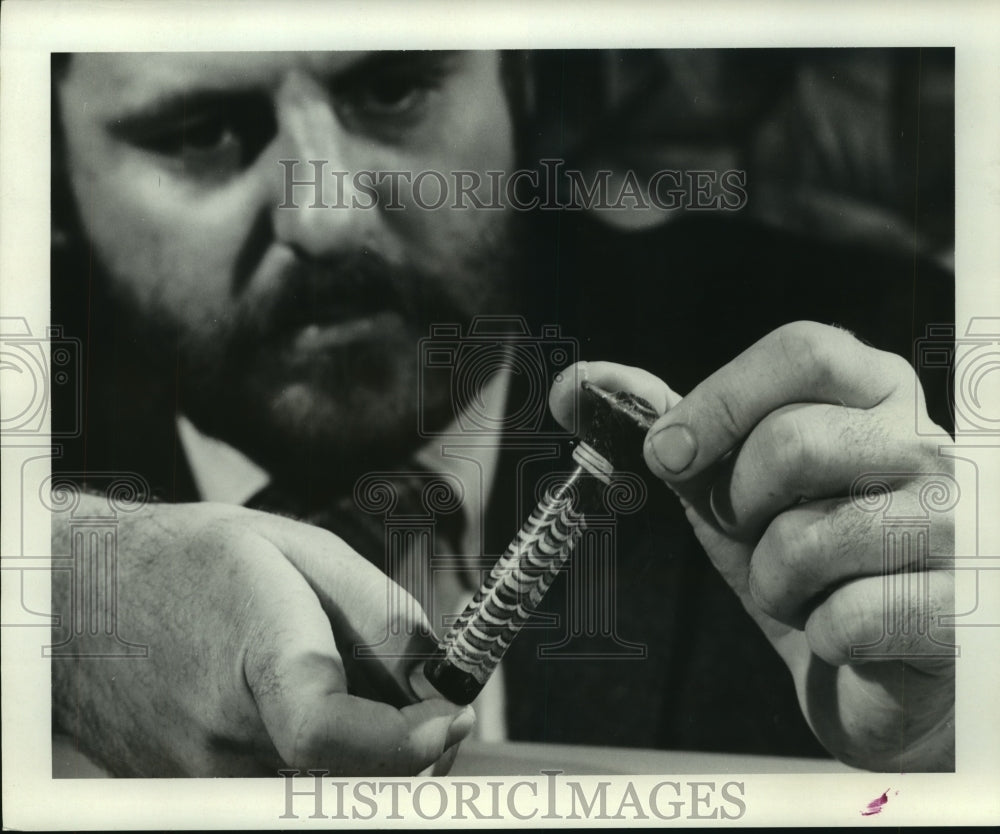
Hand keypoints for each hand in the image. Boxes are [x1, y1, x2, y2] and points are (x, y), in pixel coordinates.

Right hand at [50, 498, 474, 775]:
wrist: (85, 600)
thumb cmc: (197, 562)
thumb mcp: (304, 551)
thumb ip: (382, 618)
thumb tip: (440, 683)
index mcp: (256, 651)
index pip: (324, 729)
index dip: (402, 740)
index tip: (451, 718)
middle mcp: (223, 732)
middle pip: (348, 772)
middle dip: (408, 746)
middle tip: (427, 701)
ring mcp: (202, 776)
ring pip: (322, 786)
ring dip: (362, 750)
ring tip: (335, 682)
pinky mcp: (194, 795)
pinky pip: (285, 787)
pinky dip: (319, 758)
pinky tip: (298, 704)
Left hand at [550, 322, 954, 770]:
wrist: (865, 664)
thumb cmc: (798, 555)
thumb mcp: (726, 482)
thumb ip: (664, 425)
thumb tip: (572, 384)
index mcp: (874, 392)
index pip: (803, 350)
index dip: (720, 401)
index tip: (668, 452)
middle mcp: (928, 444)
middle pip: (794, 442)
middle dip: (739, 506)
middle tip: (755, 532)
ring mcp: (957, 525)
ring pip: (809, 537)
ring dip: (775, 581)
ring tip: (804, 587)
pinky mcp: (961, 608)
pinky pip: (848, 618)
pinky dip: (821, 635)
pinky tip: (846, 629)